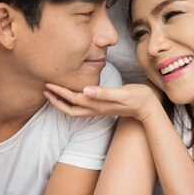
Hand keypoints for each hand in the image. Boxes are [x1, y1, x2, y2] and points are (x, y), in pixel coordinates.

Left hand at [44, 82, 160, 122]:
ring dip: (62, 102)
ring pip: (74, 110)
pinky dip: (72, 102)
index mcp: (98, 104)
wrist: (148, 107)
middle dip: (56, 100)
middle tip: (45, 89)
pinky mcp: (101, 108)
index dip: (60, 92)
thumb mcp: (122, 93)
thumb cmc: (137, 97)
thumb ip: (104, 92)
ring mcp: (98, 110)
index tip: (49, 84)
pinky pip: (81, 108)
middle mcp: (96, 109)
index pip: (73, 99)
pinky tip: (71, 95)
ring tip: (53, 93)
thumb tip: (85, 91)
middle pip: (69, 109)